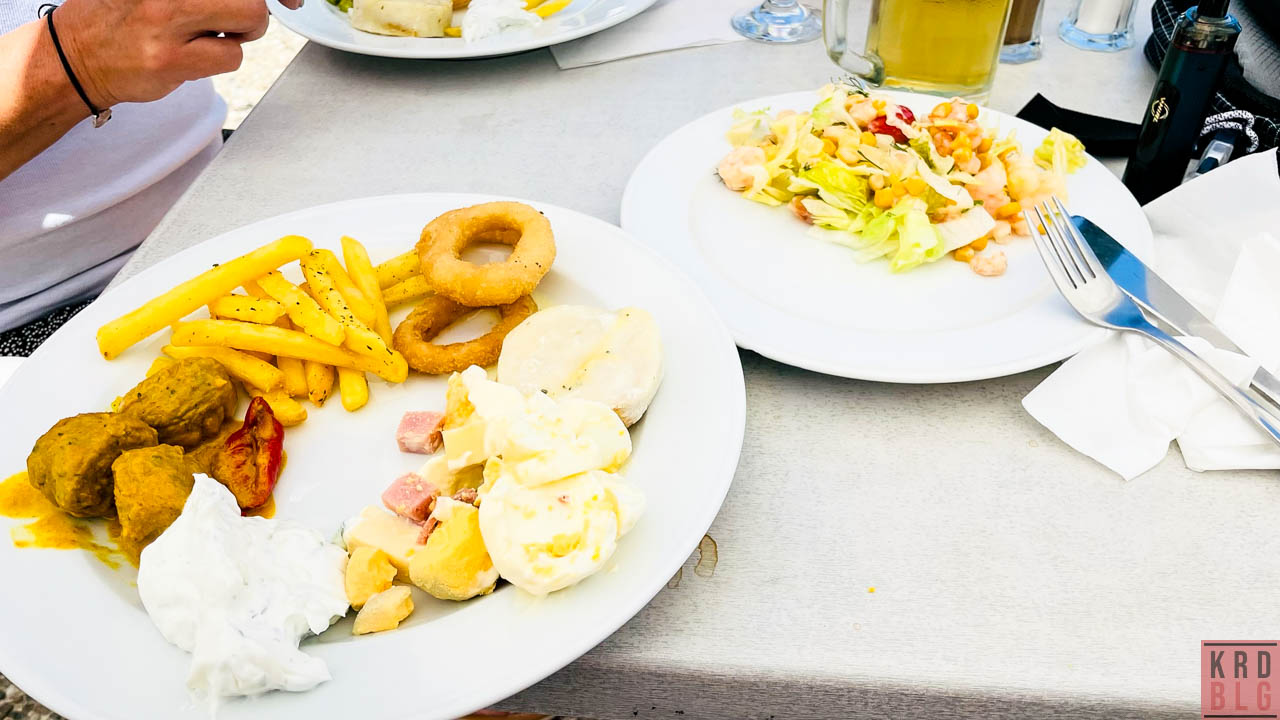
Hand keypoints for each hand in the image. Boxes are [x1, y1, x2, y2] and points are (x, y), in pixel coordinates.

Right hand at [52, 0, 303, 108]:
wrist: (77, 54)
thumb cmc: (127, 16)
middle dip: (253, 9)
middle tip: (231, 20)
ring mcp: (165, 19)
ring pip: (252, 19)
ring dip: (240, 34)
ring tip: (205, 35)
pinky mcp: (170, 58)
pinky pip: (232, 57)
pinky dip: (221, 59)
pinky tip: (189, 56)